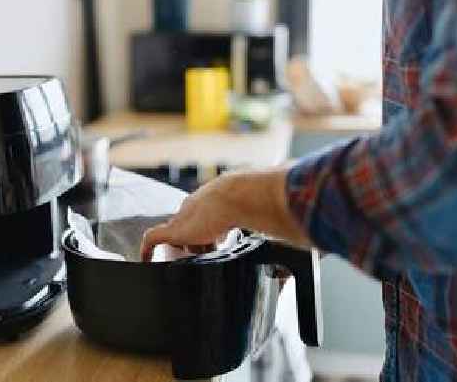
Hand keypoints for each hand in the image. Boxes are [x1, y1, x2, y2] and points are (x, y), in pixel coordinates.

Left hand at [140, 167, 310, 260]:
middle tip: (204, 255)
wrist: (248, 194)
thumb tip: (309, 259)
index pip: (213, 216)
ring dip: (178, 247)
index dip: (215, 231)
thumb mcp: (278, 224)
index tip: (222, 244)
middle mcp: (201, 205)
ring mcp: (186, 217)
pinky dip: (149, 249)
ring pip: (176, 233)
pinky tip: (146, 261)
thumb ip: (288, 239)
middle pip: (192, 224)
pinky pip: (154, 239)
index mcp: (223, 200)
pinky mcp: (176, 229)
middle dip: (197, 239)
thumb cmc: (266, 205)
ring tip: (182, 261)